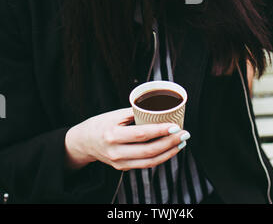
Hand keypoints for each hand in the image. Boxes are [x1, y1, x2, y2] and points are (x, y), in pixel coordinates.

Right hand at [65, 107, 189, 170]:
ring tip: (181, 142)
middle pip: (149, 151)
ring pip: (150, 161)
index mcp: (112, 135)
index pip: (141, 134)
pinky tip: (170, 149)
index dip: (160, 131)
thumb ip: (134, 113)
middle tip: (184, 134)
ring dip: (169, 152)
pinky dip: (160, 157)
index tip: (175, 125)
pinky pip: (145, 164)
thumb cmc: (100, 124)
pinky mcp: (123, 168)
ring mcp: (120, 163)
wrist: (84, 142)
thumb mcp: (114, 115)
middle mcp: (116, 152)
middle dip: (170, 143)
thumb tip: (157, 108)